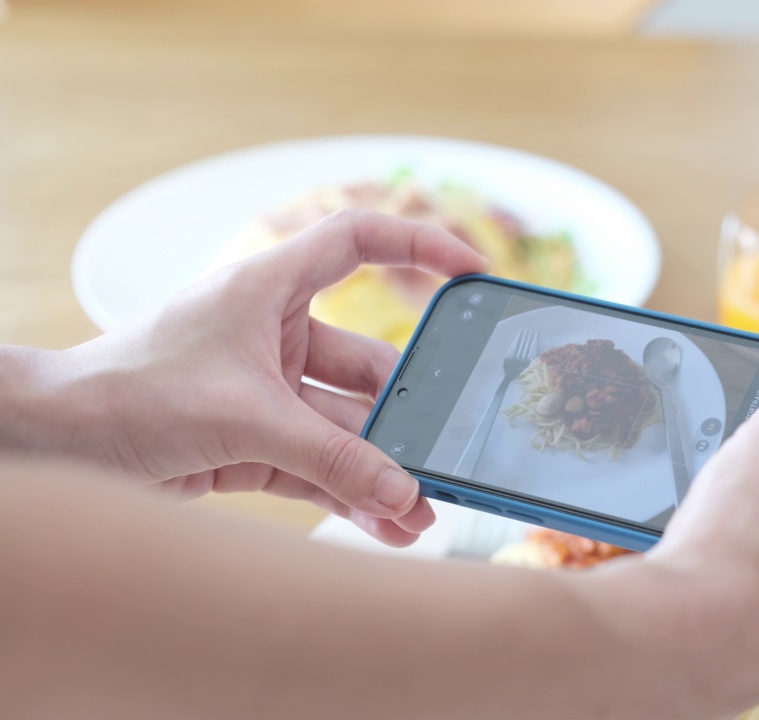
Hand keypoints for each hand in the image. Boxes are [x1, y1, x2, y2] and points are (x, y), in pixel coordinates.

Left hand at [38, 209, 487, 544]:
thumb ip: (332, 458)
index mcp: (270, 288)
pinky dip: (350, 491)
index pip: (359, 241)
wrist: (55, 445)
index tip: (474, 275)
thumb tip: (405, 495)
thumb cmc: (128, 393)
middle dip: (407, 412)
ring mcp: (268, 390)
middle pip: (368, 361)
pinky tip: (387, 523)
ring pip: (346, 424)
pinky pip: (320, 463)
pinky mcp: (255, 440)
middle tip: (447, 448)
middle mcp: (275, 333)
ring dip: (381, 466)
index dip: (420, 247)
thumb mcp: (244, 420)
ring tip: (420, 510)